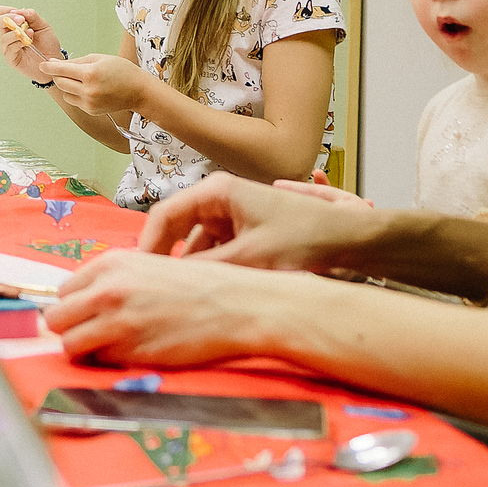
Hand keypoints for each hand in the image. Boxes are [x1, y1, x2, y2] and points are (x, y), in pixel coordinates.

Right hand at [0, 5, 63, 81]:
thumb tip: (20, 11)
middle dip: (11, 18)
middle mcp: (8, 34)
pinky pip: (9, 48)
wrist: (53, 61)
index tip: (18, 13)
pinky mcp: (10, 58)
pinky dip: (19, 42)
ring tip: (30, 33)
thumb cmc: (47, 44)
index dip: (5, 10)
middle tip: (22, 20)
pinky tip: (28, 42)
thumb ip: (32, 16)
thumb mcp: (43, 26)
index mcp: (13, 25)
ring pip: (4, 36)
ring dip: (18, 32)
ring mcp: (8, 47)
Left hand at [40, 53, 155, 117]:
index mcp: (90, 74)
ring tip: (81, 79)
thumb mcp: (99, 58)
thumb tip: (55, 63)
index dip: (49, 67)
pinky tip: (88, 88)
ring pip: (65, 94)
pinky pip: (74, 101)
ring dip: (67, 86)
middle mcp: (88, 90)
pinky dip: (76, 94)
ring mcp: (89, 103)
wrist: (138, 90)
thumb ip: (76, 62)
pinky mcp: (91, 110)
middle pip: (60, 83)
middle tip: (62, 69)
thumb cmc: (121, 70)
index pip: (62, 70)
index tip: (42, 64)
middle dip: (58, 75)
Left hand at [48, 250, 318, 365]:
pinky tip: (132, 356)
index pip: (64, 290)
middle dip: (71, 329)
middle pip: (56, 317)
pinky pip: (98, 362)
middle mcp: (107, 289)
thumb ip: (116, 281)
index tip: (89, 316)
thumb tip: (87, 303)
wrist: (238, 305)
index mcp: (111, 263)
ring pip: (68, 344)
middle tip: (93, 337)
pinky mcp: (131, 351)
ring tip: (108, 350)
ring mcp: (116, 321)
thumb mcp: (151, 268)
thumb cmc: (201, 287)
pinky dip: (108, 364)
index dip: (76, 307)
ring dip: (84, 351)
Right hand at [138, 176, 377, 269]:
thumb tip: (166, 281)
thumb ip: (204, 269)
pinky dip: (212, 267)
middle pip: (177, 229)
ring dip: (193, 267)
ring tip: (185, 295)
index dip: (147, 246)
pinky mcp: (246, 228)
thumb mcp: (248, 259)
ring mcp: (234, 212)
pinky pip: (216, 248)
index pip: (163, 215)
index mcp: (217, 191)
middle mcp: (221, 196)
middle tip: (155, 290)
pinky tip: (211, 291)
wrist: (349, 239)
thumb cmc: (303, 240)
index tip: (138, 275)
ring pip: (197, 243)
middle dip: (168, 259)